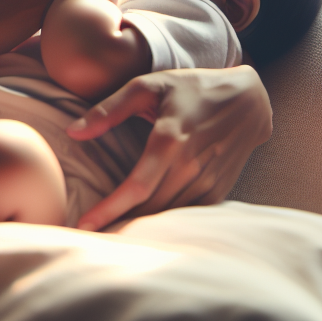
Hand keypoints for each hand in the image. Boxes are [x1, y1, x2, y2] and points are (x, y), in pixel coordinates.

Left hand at [66, 66, 271, 230]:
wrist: (248, 101)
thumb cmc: (192, 89)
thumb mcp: (149, 86)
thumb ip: (109, 109)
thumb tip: (73, 131)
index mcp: (170, 140)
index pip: (136, 187)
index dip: (109, 210)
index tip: (84, 225)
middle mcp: (190, 165)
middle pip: (149, 208)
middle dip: (118, 224)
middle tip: (89, 235)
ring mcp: (207, 181)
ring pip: (168, 216)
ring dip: (140, 228)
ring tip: (111, 234)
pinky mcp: (218, 190)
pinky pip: (187, 215)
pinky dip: (165, 223)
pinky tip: (145, 226)